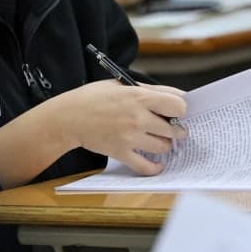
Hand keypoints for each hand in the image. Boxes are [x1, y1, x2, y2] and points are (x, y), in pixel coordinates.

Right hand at [64, 80, 186, 174]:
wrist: (68, 117)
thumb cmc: (94, 98)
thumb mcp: (122, 84)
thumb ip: (150, 90)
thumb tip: (178, 98)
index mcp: (139, 97)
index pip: (179, 106)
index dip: (182, 110)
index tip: (178, 112)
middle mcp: (137, 118)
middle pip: (174, 130)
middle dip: (177, 130)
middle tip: (174, 129)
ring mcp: (130, 137)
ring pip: (163, 147)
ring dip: (165, 145)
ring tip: (160, 141)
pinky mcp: (121, 153)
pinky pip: (146, 167)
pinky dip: (155, 167)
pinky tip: (158, 164)